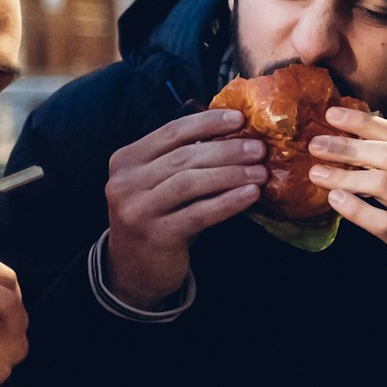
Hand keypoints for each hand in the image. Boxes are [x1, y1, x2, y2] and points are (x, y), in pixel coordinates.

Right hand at [105, 109, 266, 306]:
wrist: (134, 269)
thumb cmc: (159, 217)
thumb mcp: (161, 184)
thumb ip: (184, 160)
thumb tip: (235, 134)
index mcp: (127, 160)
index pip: (171, 132)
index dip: (207, 123)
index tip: (240, 118)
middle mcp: (125, 182)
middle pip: (183, 157)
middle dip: (226, 150)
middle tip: (259, 148)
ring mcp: (137, 209)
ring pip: (190, 183)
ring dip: (230, 174)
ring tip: (261, 172)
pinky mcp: (155, 235)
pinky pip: (198, 214)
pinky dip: (227, 202)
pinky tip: (251, 195)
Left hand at [306, 107, 386, 308]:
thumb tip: (357, 139)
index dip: (365, 123)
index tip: (333, 114)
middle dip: (348, 146)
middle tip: (316, 144)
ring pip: (382, 184)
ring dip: (343, 175)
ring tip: (316, 173)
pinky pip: (379, 221)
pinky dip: (353, 208)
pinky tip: (333, 200)